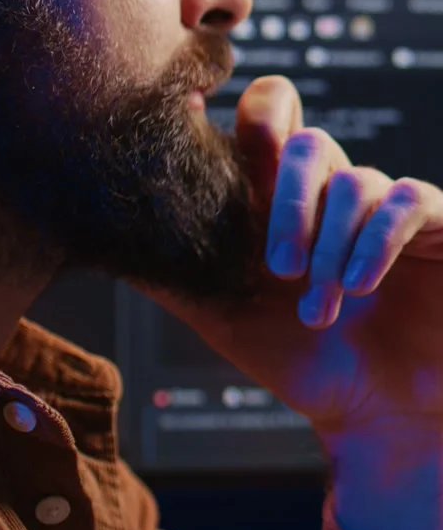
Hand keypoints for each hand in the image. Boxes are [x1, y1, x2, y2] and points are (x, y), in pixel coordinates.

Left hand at [149, 76, 442, 529]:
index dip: (249, 112)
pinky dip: (376, 240)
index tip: (210, 117)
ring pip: (352, 182)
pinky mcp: (434, 223)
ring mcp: (384, 208)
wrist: (381, 417)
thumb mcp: (227, 319)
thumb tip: (118, 242)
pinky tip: (358, 286)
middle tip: (278, 268)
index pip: (267, 126)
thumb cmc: (305, 364)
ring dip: (330, 248)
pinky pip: (406, 200)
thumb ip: (179, 276)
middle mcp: (332, 197)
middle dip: (287, 201)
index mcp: (282, 205)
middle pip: (306, 144)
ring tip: (319, 310)